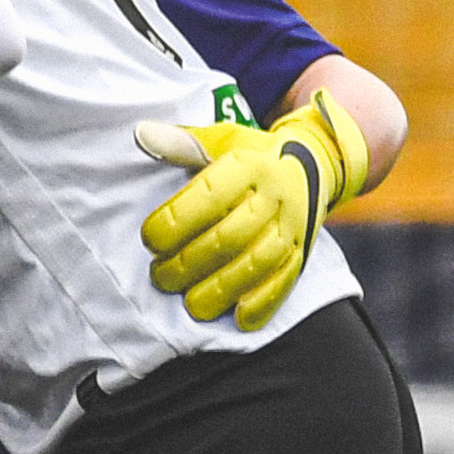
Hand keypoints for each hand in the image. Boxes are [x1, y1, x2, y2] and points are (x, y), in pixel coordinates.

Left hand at [132, 91, 370, 328]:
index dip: (176, 221)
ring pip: (256, 264)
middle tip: (160, 276)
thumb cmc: (250, 156)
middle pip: (230, 237)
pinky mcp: (302, 252)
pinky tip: (238, 319)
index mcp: (250, 164)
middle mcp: (275, 196)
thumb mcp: (220, 139)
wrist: (311, 165)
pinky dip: (262, 303)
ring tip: (190, 304)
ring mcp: (292, 227)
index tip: (150, 240)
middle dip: (189, 263)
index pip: (211, 195)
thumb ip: (182, 143)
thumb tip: (142, 134)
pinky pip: (285, 282)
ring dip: (220, 289)